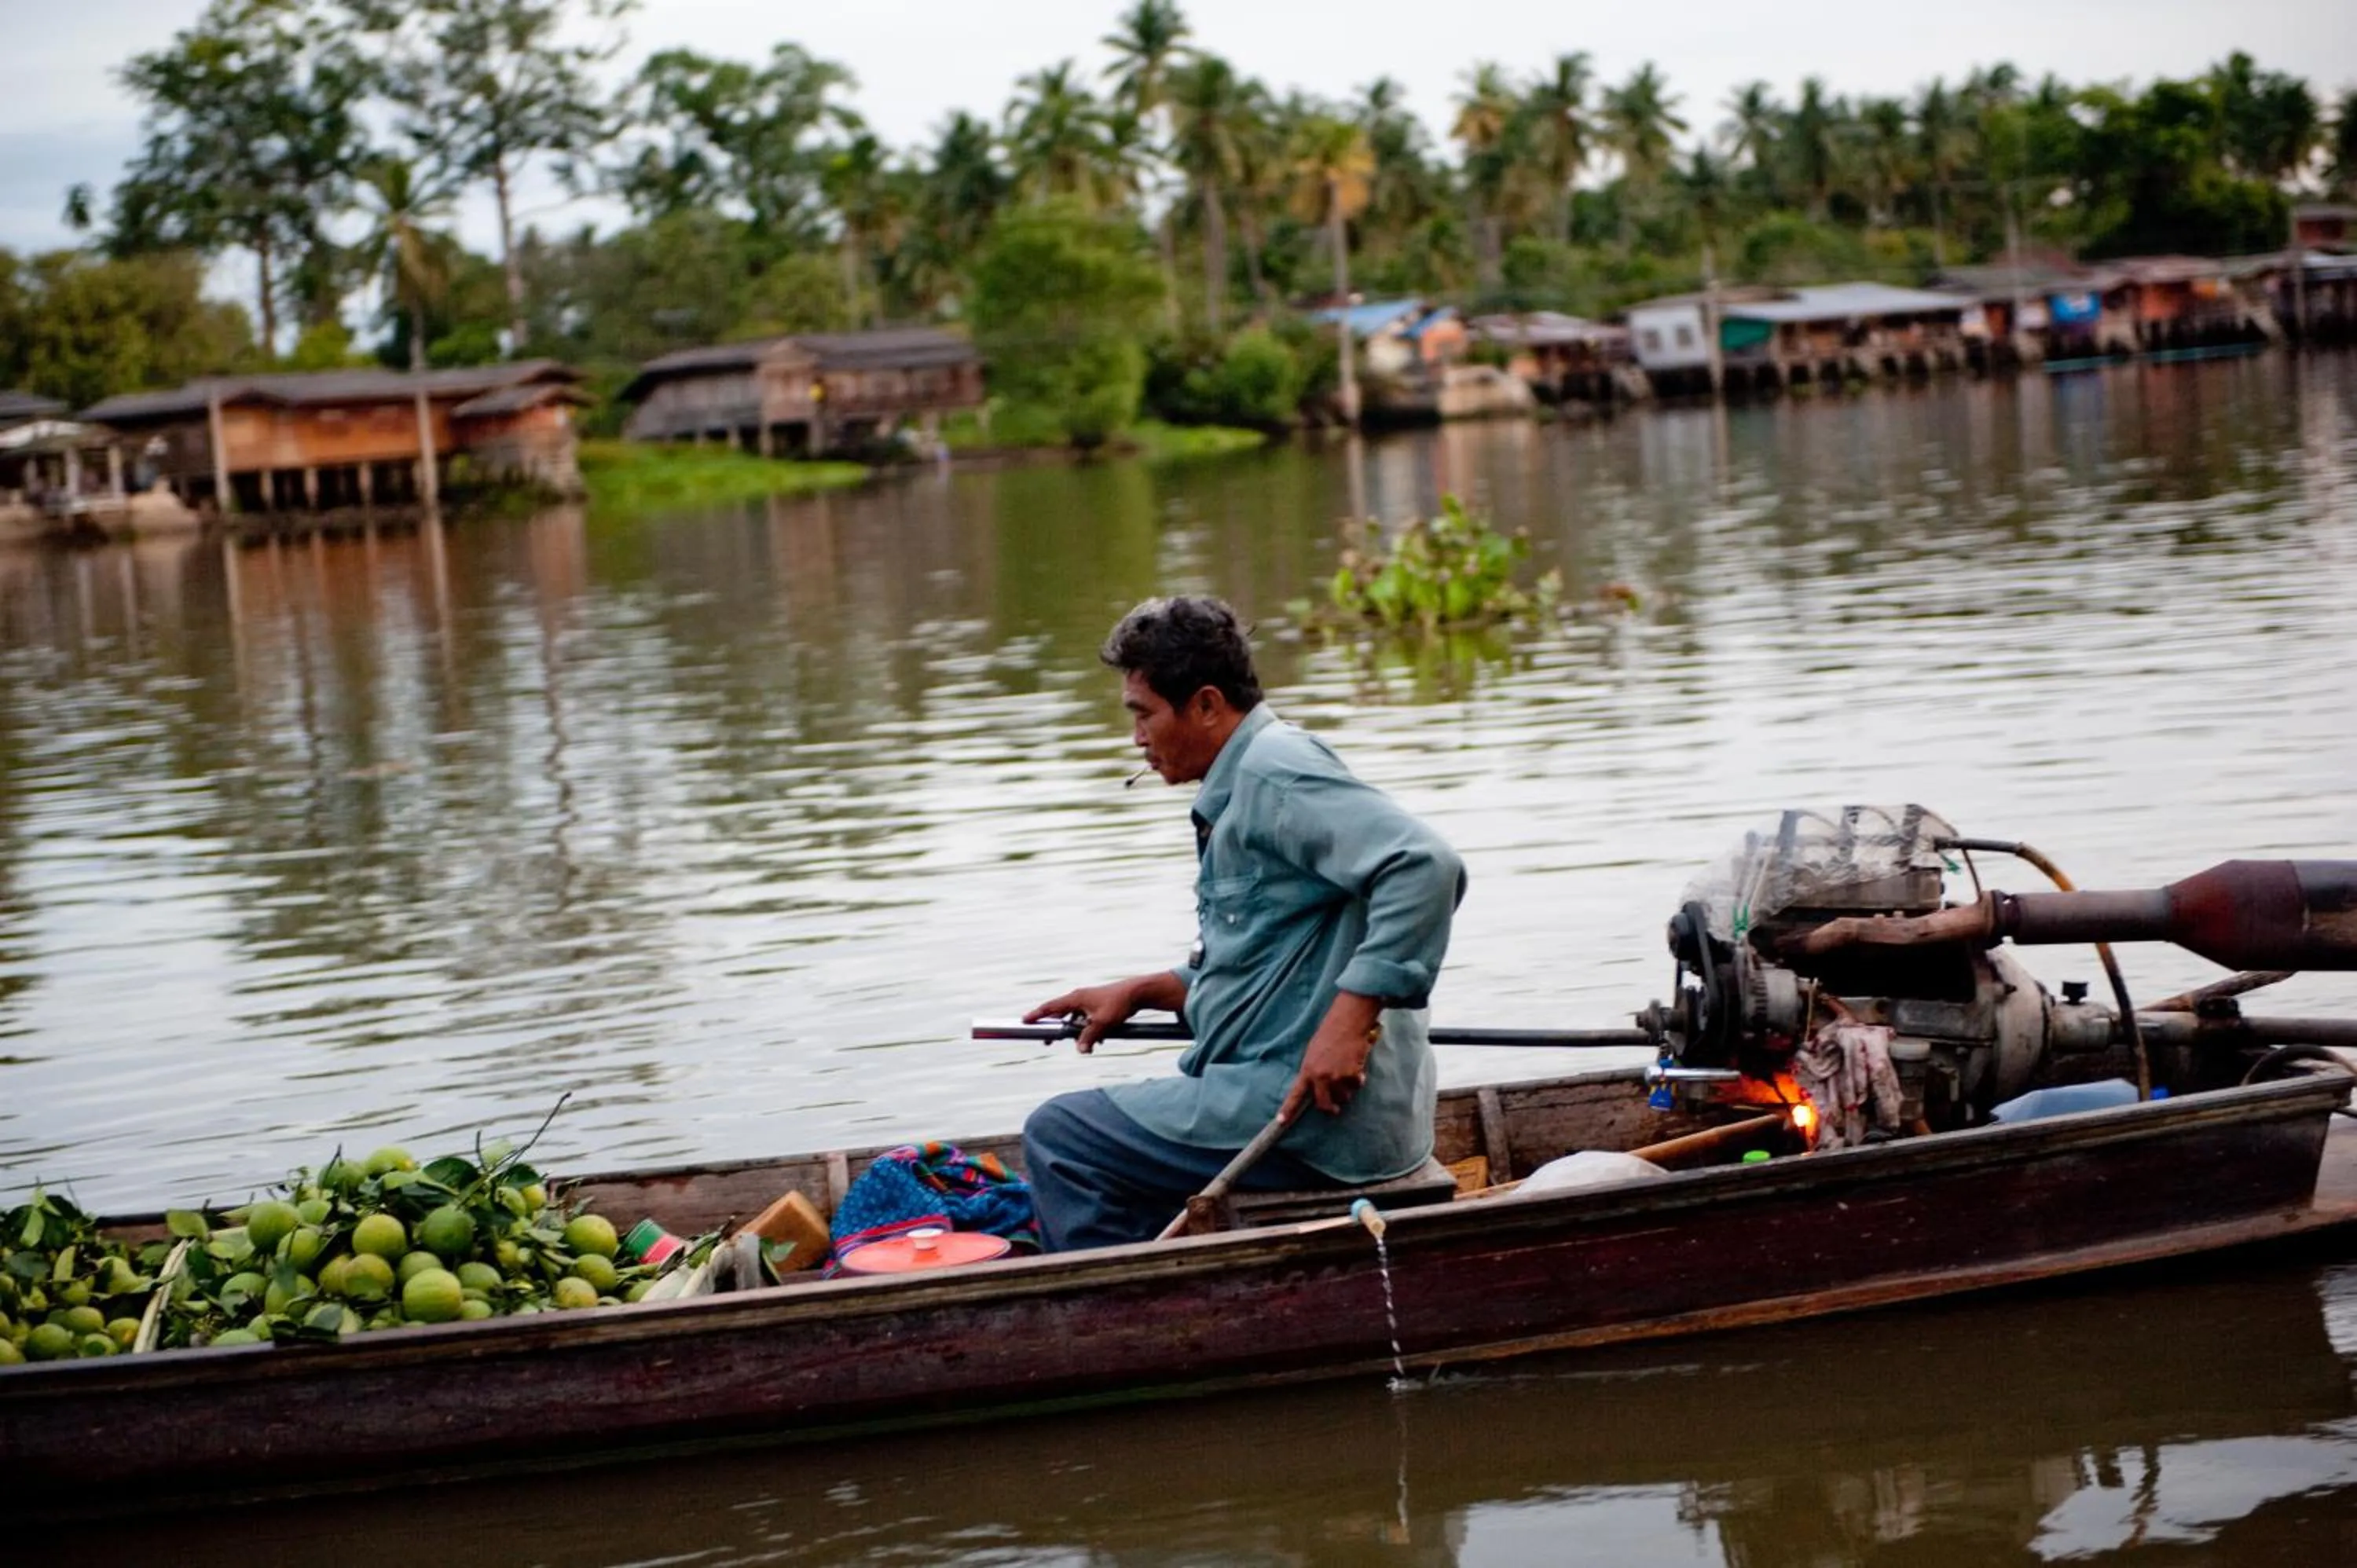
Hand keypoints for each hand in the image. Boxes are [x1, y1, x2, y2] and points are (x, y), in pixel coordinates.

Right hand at [1024, 979, 1144, 1053]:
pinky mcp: (1097, 1005)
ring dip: (1075, 1032)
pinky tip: (1098, 1040)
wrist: (1137, 993)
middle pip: (1060, 1015)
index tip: (1024, 1020)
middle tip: (1046, 1041)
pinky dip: (1087, 1029)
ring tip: (1078, 1044)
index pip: (1050, 1007)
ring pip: (1075, 1019)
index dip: (1036, 1015)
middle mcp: (1079, 998)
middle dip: (1055, 1028)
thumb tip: (1080, 1050)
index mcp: (1075, 999)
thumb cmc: (1118, 1004)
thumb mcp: (1102, 1023)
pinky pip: (1086, 1019)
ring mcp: (1088, 1001)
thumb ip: (1089, 1037)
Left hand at [1280, 991, 1382, 1121]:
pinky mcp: (1352, 1075)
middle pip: (1324, 1104)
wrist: (1346, 1024)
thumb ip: (1313, 1071)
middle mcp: (1321, 1077)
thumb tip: (1319, 1086)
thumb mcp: (1313, 1053)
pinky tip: (1356, 1066)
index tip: (1281, 1121)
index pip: (1295, 1094)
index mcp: (1307, 1070)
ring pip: (1344, 1096)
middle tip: (1334, 1108)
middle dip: (1330, 1108)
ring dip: (1346, 1089)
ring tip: (1347, 1073)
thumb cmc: (1328, 1035)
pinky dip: (1358, 1079)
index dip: (1288, 1109)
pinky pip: (1357, 1085)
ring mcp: (1337, 1077)